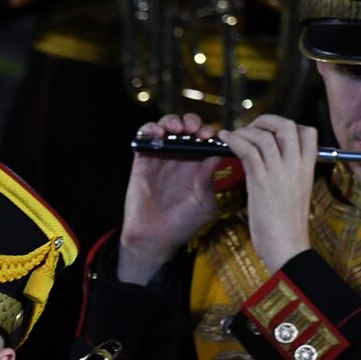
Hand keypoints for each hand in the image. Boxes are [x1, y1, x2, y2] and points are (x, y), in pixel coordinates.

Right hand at [118, 113, 223, 285]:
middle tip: (195, 130)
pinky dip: (149, 128)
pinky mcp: (142, 160)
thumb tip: (217, 154)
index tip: (212, 136)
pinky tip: (157, 133)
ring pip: (167, 127)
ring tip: (177, 129)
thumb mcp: (205, 203)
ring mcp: (161, 157)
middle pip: (188, 128)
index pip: (206, 139)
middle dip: (193, 123)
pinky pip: (144, 137)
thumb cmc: (183, 225)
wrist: (155, 238)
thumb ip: (210, 180)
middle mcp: (181, 158)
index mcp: (198, 165)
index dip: (210, 132)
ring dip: (173, 121)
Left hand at [219, 114, 315, 272]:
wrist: (287, 246)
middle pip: (287, 126)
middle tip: (251, 127)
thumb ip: (285, 175)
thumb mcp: (292, 194)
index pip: (308, 132)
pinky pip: (248, 150)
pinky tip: (225, 140)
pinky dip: (235, 140)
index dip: (289, 125)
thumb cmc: (285, 226)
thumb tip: (268, 164)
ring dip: (245, 131)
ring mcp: (280, 172)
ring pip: (265, 136)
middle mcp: (296, 166)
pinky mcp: (262, 181)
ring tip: (232, 135)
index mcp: (308, 169)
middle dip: (266, 120)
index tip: (271, 131)